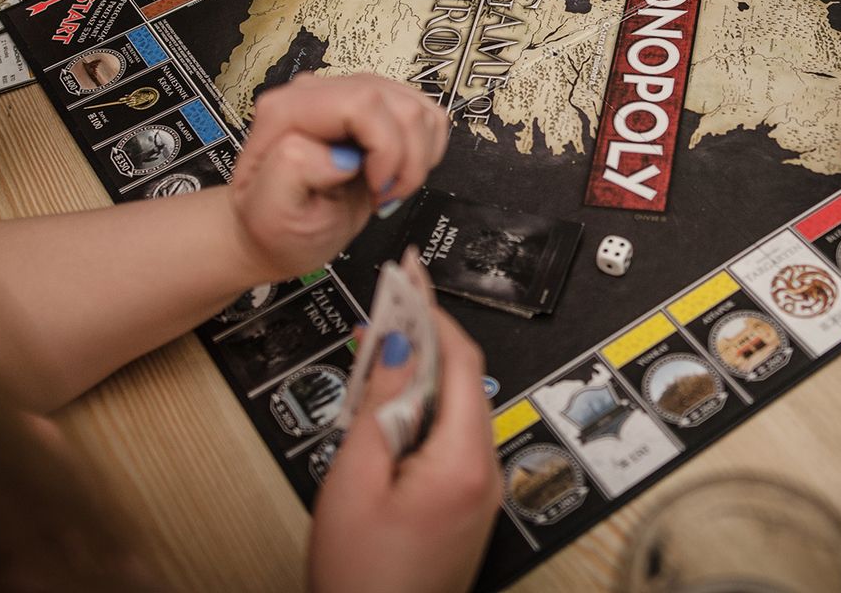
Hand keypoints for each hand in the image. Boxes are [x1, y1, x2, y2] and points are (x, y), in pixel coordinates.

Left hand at [229, 74, 447, 277]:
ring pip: (418, 109)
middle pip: (399, 104)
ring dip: (416, 158)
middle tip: (383, 193)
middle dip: (406, 158)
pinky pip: (425, 115)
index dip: (385, 147)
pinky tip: (397, 172)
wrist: (281, 232)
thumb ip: (293, 169)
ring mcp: (352, 96)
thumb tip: (340, 154)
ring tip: (386, 186)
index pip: (363, 102)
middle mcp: (320, 94)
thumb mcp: (272, 210)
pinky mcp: (377, 109)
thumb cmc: (276, 224)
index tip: (376, 185)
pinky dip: (424, 150)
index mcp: (288, 111)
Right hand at [309, 305, 499, 592]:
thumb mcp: (356, 479)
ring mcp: (480, 491)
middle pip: (462, 380)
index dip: (432, 310)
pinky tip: (387, 409)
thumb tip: (403, 345)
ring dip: (418, 377)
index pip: (462, 359)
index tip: (410, 277)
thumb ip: (381, 406)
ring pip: (455, 408)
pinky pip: (451, 438)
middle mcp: (485, 474)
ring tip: (376, 358)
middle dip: (422, 339)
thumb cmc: (361, 579)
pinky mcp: (467, 504)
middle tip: (386, 308)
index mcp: (463, 462)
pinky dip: (422, 413)